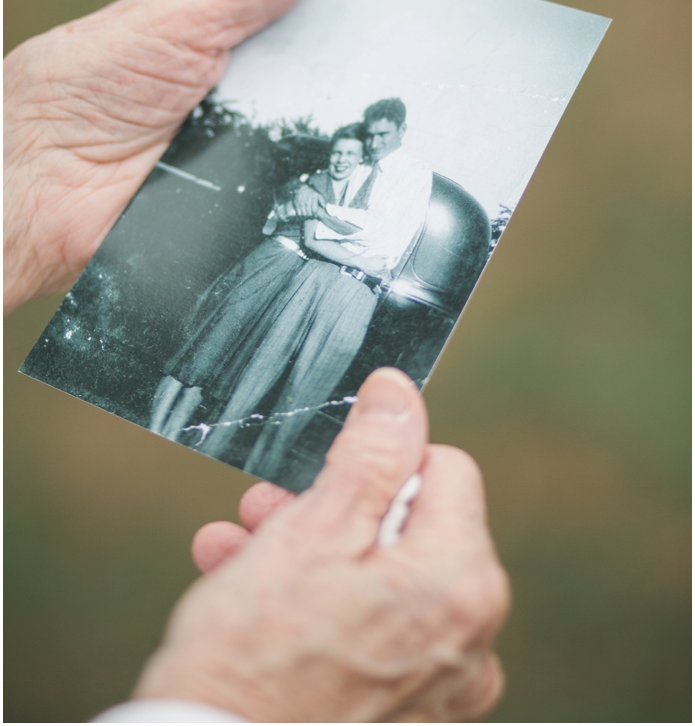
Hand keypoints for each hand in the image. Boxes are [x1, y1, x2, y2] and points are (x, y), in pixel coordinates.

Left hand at [4, 0, 472, 313]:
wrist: (31, 189)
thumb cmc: (78, 89)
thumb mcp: (166, 22)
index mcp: (226, 26)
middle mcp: (246, 84)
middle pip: (340, 55)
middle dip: (407, 42)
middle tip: (476, 37)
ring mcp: (249, 145)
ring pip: (333, 126)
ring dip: (389, 119)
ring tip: (459, 107)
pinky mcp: (245, 204)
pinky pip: (310, 193)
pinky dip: (352, 188)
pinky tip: (398, 182)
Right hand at [135, 369, 508, 722]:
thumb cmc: (257, 658)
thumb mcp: (314, 528)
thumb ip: (371, 453)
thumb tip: (398, 392)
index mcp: (462, 582)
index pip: (443, 469)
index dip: (377, 462)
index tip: (320, 475)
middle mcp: (468, 638)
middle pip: (407, 528)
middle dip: (329, 508)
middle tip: (264, 506)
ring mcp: (438, 686)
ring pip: (379, 579)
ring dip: (308, 553)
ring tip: (239, 547)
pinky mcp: (403, 714)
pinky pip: (370, 634)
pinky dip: (319, 610)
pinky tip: (250, 593)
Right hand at [292, 184, 325, 218]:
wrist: (301, 188)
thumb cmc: (311, 193)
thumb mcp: (318, 194)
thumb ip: (322, 200)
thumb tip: (324, 206)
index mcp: (313, 199)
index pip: (314, 210)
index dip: (315, 215)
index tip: (315, 216)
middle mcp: (307, 202)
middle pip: (309, 213)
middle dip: (310, 217)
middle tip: (311, 218)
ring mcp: (301, 203)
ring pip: (303, 214)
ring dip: (305, 217)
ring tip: (307, 218)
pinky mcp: (296, 204)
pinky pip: (298, 212)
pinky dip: (300, 216)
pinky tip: (302, 217)